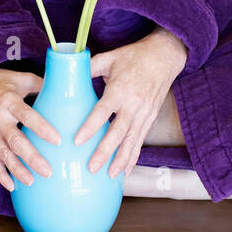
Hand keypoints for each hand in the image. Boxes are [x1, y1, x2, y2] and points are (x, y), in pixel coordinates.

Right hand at [0, 67, 61, 192]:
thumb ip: (40, 84)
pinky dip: (0, 174)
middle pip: (15, 141)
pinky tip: (12, 186)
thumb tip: (64, 90)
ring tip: (32, 182)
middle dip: (31, 158)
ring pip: (3, 154)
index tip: (58, 140)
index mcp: (8, 100)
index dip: (41, 128)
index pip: (27, 116)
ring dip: (17, 170)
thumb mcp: (18, 77)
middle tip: (48, 171)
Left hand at [72, 28, 187, 178]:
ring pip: (132, 141)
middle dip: (105, 152)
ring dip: (121, 160)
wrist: (165, 56)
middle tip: (92, 167)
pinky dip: (133, 156)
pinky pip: (141, 140)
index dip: (90, 127)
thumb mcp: (110, 57)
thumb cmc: (134, 56)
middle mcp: (134, 104)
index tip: (77, 141)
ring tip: (110, 175)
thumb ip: (89, 68)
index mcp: (120, 89)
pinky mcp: (150, 118)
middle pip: (119, 132)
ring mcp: (145, 113)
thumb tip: (67, 75)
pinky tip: (125, 170)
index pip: (103, 111)